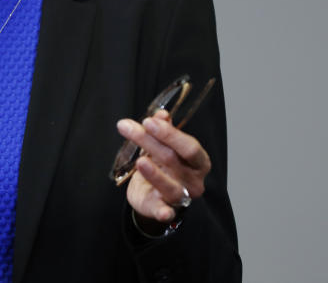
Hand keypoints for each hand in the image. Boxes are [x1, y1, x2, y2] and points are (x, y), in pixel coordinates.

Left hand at [115, 110, 210, 228]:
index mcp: (198, 161)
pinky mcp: (165, 210)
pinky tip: (163, 212)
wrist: (155, 193)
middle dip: (150, 142)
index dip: (169, 134)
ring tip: (140, 160)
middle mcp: (194, 180)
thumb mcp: (164, 146)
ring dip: (154, 173)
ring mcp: (181, 197)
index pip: (188, 146)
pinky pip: (165, 212)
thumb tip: (161, 114)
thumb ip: (163, 130)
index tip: (148, 121)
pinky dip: (164, 212)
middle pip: (173, 160)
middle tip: (129, 128)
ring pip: (169, 185)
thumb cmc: (164, 166)